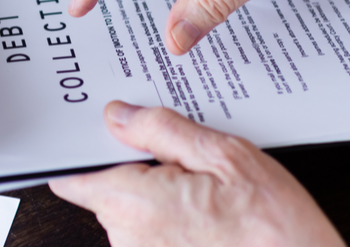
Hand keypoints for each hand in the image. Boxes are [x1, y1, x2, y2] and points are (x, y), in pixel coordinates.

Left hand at [50, 102, 345, 246]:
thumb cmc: (276, 230)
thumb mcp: (226, 156)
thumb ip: (163, 130)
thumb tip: (119, 115)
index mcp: (134, 204)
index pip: (73, 174)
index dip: (82, 147)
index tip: (99, 128)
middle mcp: (128, 239)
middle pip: (107, 187)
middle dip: (137, 164)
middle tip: (184, 153)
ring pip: (133, 210)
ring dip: (159, 192)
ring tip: (210, 186)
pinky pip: (154, 232)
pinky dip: (174, 216)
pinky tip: (212, 211)